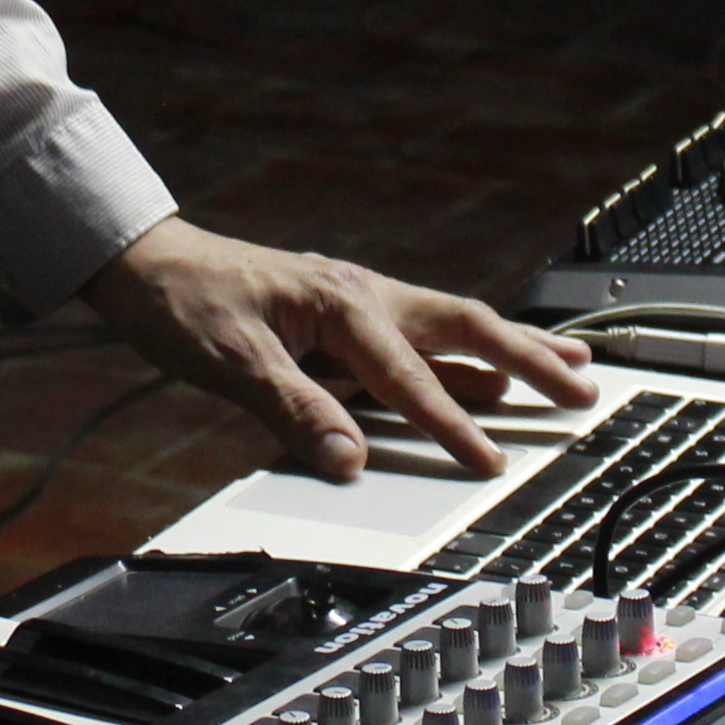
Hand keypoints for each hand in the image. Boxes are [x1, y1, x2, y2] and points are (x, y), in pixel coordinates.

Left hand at [80, 216, 595, 481]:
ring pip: (451, 328)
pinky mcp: (343, 317)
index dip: (451, 425)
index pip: (410, 377)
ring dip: (510, 351)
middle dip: (528, 359)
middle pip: (464, 328)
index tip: (491, 462)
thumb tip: (347, 461)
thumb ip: (294, 410)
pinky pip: (421, 340)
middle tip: (584, 389)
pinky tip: (484, 376)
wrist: (140, 262)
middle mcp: (361, 295)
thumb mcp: (230, 360)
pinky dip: (464, 358)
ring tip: (566, 369)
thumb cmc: (181, 302)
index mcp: (341, 302)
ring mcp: (356, 303)